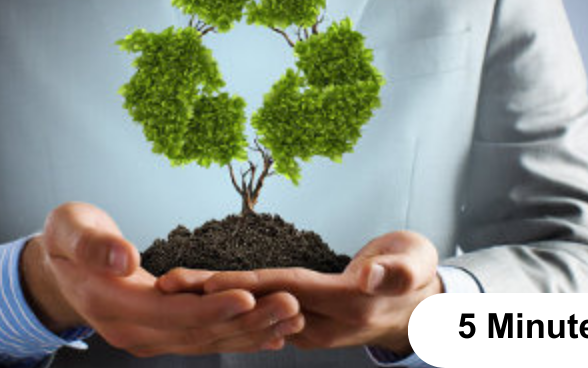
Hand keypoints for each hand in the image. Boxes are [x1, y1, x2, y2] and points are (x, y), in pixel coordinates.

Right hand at [21, 202, 305, 356]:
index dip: (210, 308)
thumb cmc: (67, 239)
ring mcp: (147, 337)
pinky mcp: (160, 334)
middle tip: (291, 305)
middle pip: (197, 333)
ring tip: (293, 318)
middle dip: (247, 322)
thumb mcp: (69, 229)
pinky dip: (239, 337)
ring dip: (252, 332)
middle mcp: (132, 331)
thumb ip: (93, 244)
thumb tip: (124, 257)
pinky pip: (204, 340)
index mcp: (111, 305)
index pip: (169, 313)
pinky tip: (273, 334)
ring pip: (206, 341)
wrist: (57, 268)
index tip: (249, 296)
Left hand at [157, 230, 441, 354]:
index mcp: (345, 302)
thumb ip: (395, 270)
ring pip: (252, 310)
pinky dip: (228, 303)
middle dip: (209, 294)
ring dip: (211, 301)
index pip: (282, 289)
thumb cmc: (417, 272)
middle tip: (165, 283)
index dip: (241, 286)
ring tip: (170, 288)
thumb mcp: (415, 261)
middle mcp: (321, 320)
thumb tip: (371, 277)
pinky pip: (260, 312)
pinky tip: (200, 295)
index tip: (201, 281)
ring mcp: (310, 325)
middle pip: (256, 303)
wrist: (421, 304)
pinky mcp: (302, 321)